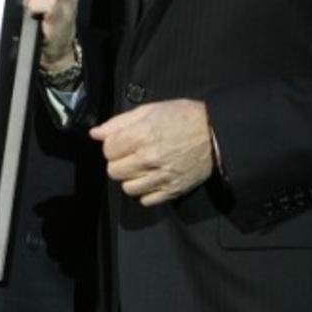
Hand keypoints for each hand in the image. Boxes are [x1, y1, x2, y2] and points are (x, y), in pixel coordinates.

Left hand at [89, 98, 212, 205]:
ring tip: (142, 167)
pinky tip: (152, 179)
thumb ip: (119, 123)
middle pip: (114, 171)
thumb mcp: (149, 110)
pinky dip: (146, 191)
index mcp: (141, 135)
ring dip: (131, 178)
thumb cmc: (183, 116)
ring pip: (127, 188)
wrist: (215, 133)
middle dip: (119, 162)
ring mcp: (161, 177)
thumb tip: (95, 133)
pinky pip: (146, 200)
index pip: (108, 150)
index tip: (122, 142)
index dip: (113, 145)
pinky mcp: (173, 190)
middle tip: (131, 154)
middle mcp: (149, 158)